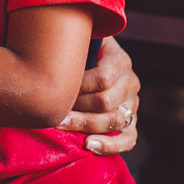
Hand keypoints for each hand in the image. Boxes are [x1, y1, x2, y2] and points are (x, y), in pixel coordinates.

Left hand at [56, 36, 140, 154]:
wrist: (94, 58)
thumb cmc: (79, 49)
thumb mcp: (80, 38)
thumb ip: (73, 39)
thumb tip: (56, 42)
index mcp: (119, 60)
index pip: (103, 78)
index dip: (79, 86)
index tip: (56, 87)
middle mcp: (129, 82)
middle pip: (105, 102)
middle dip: (76, 108)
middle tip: (52, 110)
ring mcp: (131, 104)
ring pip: (113, 121)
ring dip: (84, 125)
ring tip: (60, 125)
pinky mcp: (130, 122)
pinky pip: (128, 139)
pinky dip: (109, 145)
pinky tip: (89, 145)